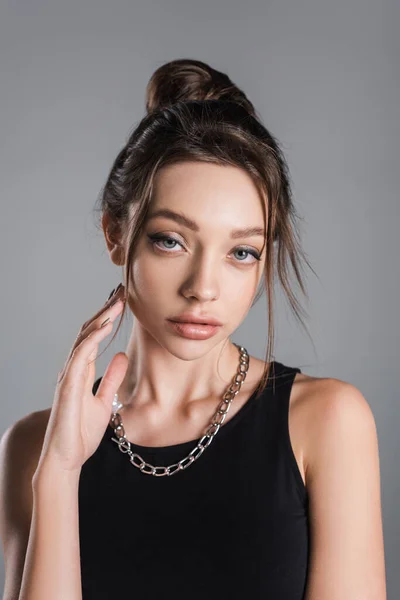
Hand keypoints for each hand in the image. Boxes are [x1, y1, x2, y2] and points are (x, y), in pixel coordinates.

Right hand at [35, 284, 128, 475]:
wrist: (66, 459)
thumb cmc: (81, 433)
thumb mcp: (104, 402)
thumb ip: (110, 379)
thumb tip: (120, 356)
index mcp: (82, 372)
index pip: (94, 338)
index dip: (107, 319)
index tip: (122, 303)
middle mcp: (73, 369)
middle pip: (89, 332)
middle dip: (105, 311)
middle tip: (120, 292)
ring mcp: (69, 375)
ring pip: (84, 338)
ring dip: (101, 318)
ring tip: (116, 301)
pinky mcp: (68, 383)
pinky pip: (81, 354)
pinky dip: (93, 337)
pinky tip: (106, 325)